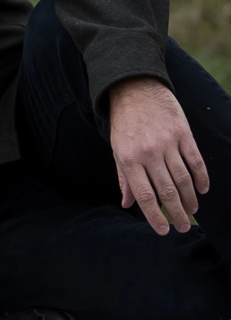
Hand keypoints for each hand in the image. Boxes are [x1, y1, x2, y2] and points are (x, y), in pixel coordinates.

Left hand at [109, 77, 207, 234]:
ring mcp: (167, 143)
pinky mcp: (183, 134)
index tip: (164, 231)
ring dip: (190, 199)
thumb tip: (127, 203)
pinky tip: (203, 189)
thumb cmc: (124, 122)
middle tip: (184, 227)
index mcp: (128, 158)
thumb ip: (123, 177)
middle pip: (167, 190)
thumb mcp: (116, 149)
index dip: (155, 216)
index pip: (144, 195)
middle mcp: (148, 153)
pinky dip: (201, 178)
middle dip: (176, 213)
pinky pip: (195, 161)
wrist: (135, 88)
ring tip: (192, 211)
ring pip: (183, 179)